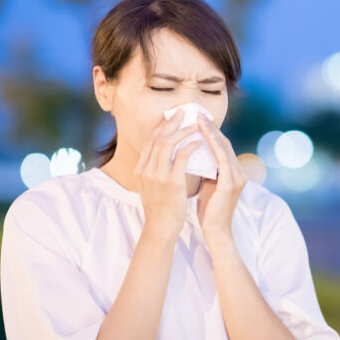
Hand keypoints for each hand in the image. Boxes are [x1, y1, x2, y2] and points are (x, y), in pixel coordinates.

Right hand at [134, 108, 202, 242]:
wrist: (161, 227)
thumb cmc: (161, 206)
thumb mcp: (151, 185)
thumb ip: (155, 168)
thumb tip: (166, 152)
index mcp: (140, 169)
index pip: (150, 141)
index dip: (161, 126)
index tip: (171, 117)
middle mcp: (145, 169)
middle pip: (157, 138)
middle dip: (171, 123)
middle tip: (183, 113)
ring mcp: (157, 175)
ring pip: (168, 143)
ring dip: (182, 131)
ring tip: (194, 125)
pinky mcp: (171, 182)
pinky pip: (182, 157)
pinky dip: (190, 147)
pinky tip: (199, 143)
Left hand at [195, 113, 247, 244]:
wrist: (216, 231)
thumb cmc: (209, 210)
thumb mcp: (208, 184)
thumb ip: (206, 169)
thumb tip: (192, 153)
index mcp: (234, 172)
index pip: (223, 146)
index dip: (212, 132)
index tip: (199, 119)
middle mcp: (239, 172)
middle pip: (225, 143)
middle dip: (211, 127)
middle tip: (198, 113)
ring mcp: (237, 177)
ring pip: (224, 147)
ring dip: (211, 132)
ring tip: (199, 120)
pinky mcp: (231, 183)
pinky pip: (221, 158)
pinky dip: (213, 145)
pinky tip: (203, 135)